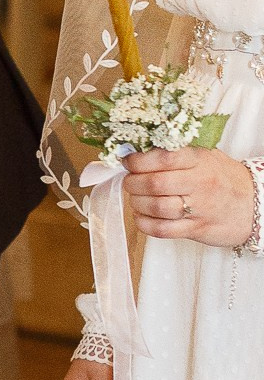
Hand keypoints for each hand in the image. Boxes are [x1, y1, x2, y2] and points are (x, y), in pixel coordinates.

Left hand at [123, 144, 257, 249]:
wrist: (253, 205)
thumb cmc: (223, 178)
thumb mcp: (206, 156)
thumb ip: (177, 152)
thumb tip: (137, 149)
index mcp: (199, 160)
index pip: (163, 157)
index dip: (138, 160)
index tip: (128, 162)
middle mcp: (199, 183)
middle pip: (154, 183)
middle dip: (133, 183)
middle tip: (130, 182)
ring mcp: (199, 208)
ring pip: (156, 207)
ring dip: (137, 203)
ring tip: (136, 198)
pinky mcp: (196, 229)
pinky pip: (162, 230)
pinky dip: (145, 223)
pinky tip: (142, 216)